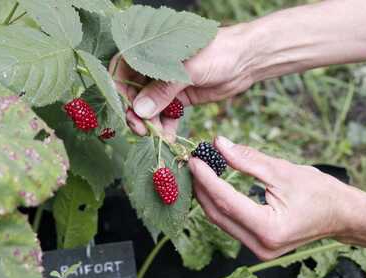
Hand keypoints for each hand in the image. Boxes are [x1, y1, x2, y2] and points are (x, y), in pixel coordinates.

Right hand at [108, 25, 255, 137]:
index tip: (126, 109)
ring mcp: (168, 85)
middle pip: (134, 93)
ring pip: (150, 107)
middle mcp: (156, 69)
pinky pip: (167, 114)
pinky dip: (166, 126)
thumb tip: (139, 111)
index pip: (122, 69)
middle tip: (141, 129)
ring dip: (151, 123)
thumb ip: (163, 90)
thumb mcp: (189, 70)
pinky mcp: (181, 98)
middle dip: (136, 112)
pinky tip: (169, 138)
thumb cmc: (217, 52)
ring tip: (156, 137)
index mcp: (151, 52)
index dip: (120, 90)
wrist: (245, 59)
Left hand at [188, 136, 361, 259]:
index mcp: (268, 228)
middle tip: (194, 163)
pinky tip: (215, 187)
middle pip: (218, 214)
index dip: (206, 178)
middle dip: (202, 188)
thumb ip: (248, 159)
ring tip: (202, 172)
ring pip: (222, 221)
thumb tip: (220, 144)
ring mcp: (259, 250)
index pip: (226, 200)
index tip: (194, 159)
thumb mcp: (283, 171)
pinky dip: (222, 205)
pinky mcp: (259, 246)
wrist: (342, 215)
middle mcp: (260, 245)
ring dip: (209, 197)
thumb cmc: (319, 192)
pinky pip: (232, 225)